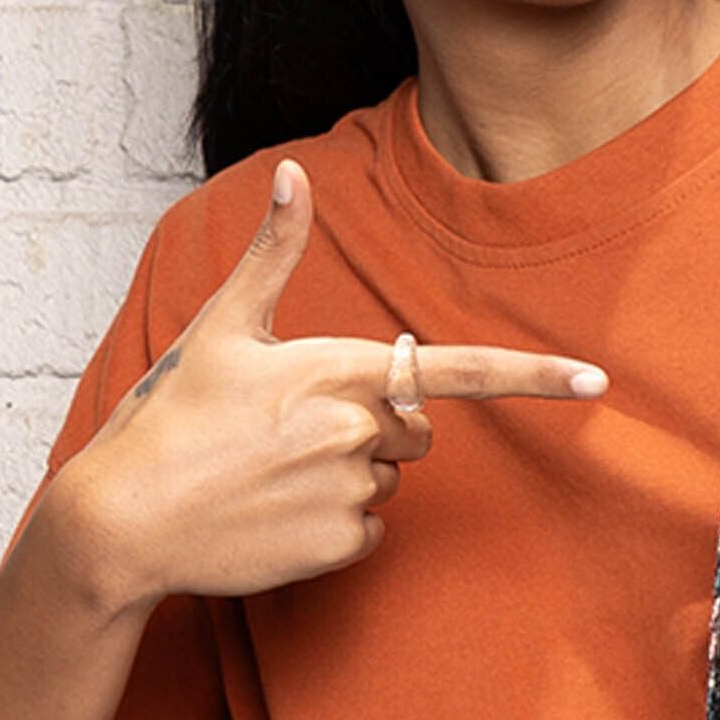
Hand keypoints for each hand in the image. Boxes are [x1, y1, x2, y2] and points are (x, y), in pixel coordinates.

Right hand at [51, 160, 606, 611]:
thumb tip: (293, 174)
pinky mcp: (339, 545)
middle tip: (287, 428)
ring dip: (345, 475)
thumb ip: (272, 253)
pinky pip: (368, 530)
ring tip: (269, 473)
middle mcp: (358, 429)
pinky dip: (331, 526)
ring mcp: (352, 490)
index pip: (457, 369)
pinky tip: (273, 517)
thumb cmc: (170, 418)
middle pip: (414, 425)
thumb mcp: (220, 329)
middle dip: (371, 424)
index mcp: (339, 368)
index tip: (596, 380)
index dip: (535, 375)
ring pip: (388, 478)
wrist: (123, 520)